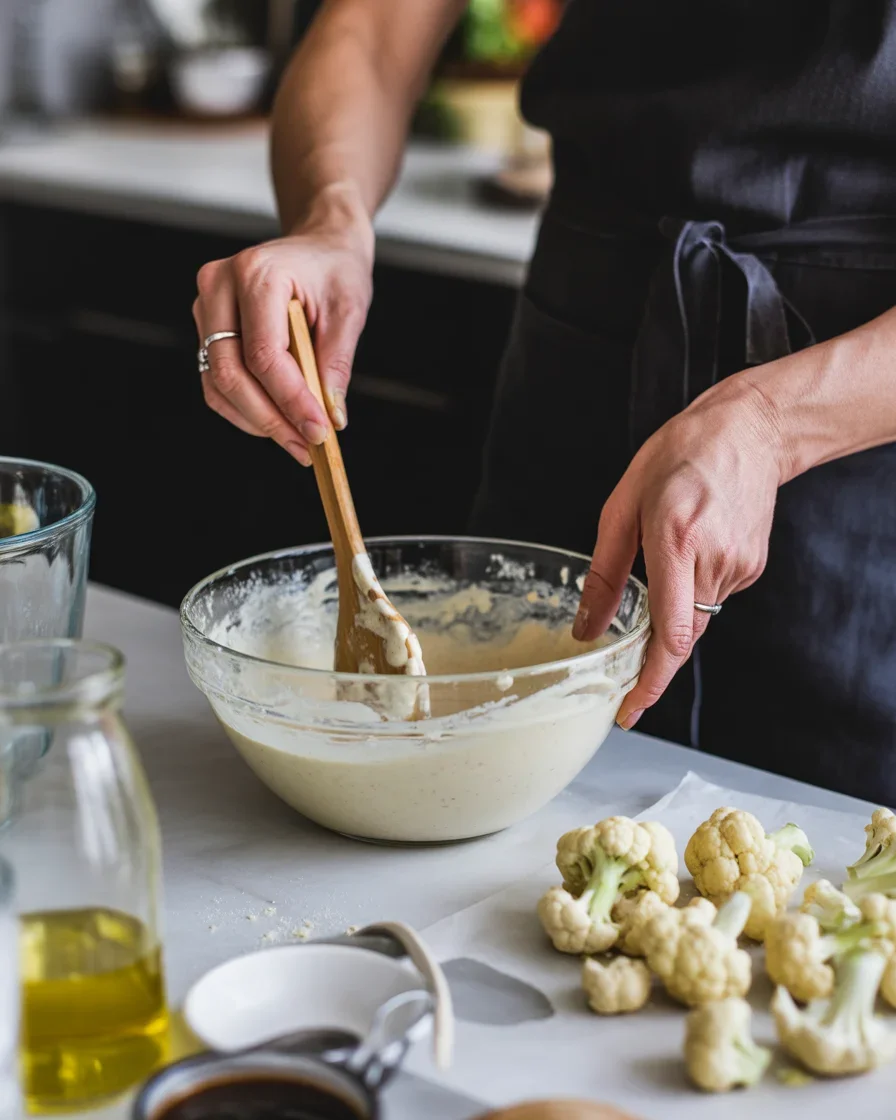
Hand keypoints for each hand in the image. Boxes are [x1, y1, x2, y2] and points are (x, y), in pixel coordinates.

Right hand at [193, 190, 373, 464]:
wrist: (319, 244)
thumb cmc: (334, 269)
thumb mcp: (349, 310)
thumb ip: (337, 363)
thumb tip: (331, 415)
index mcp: (256, 273)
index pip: (264, 354)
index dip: (290, 400)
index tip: (319, 431)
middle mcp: (219, 286)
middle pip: (231, 373)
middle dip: (270, 419)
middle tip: (306, 446)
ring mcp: (207, 307)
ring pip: (218, 383)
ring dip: (257, 420)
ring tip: (296, 440)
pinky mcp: (208, 327)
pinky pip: (217, 380)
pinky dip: (245, 408)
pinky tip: (277, 420)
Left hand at [573, 381, 784, 728]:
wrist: (750, 432)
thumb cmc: (680, 456)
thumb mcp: (623, 505)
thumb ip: (604, 574)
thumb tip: (586, 629)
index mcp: (675, 539)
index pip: (670, 633)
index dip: (650, 680)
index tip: (629, 708)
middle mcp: (713, 560)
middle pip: (682, 637)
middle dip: (652, 659)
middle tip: (624, 674)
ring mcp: (740, 567)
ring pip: (696, 620)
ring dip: (671, 614)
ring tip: (663, 563)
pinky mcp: (752, 569)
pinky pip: (711, 599)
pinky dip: (690, 592)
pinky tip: (688, 553)